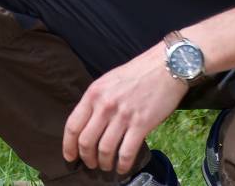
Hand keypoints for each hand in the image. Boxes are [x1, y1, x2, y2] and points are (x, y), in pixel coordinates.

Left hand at [61, 46, 186, 173]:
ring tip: (106, 167)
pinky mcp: (142, 123)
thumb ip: (95, 101)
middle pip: (86, 141)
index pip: (72, 125)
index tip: (69, 157)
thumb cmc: (136, 74)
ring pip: (105, 149)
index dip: (68, 146)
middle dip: (86, 158)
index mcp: (93, 94)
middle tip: (90, 165)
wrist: (165, 66)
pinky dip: (122, 164)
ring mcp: (123, 115)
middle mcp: (105, 105)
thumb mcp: (107, 82)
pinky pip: (127, 151)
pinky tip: (122, 168)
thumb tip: (87, 123)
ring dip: (104, 163)